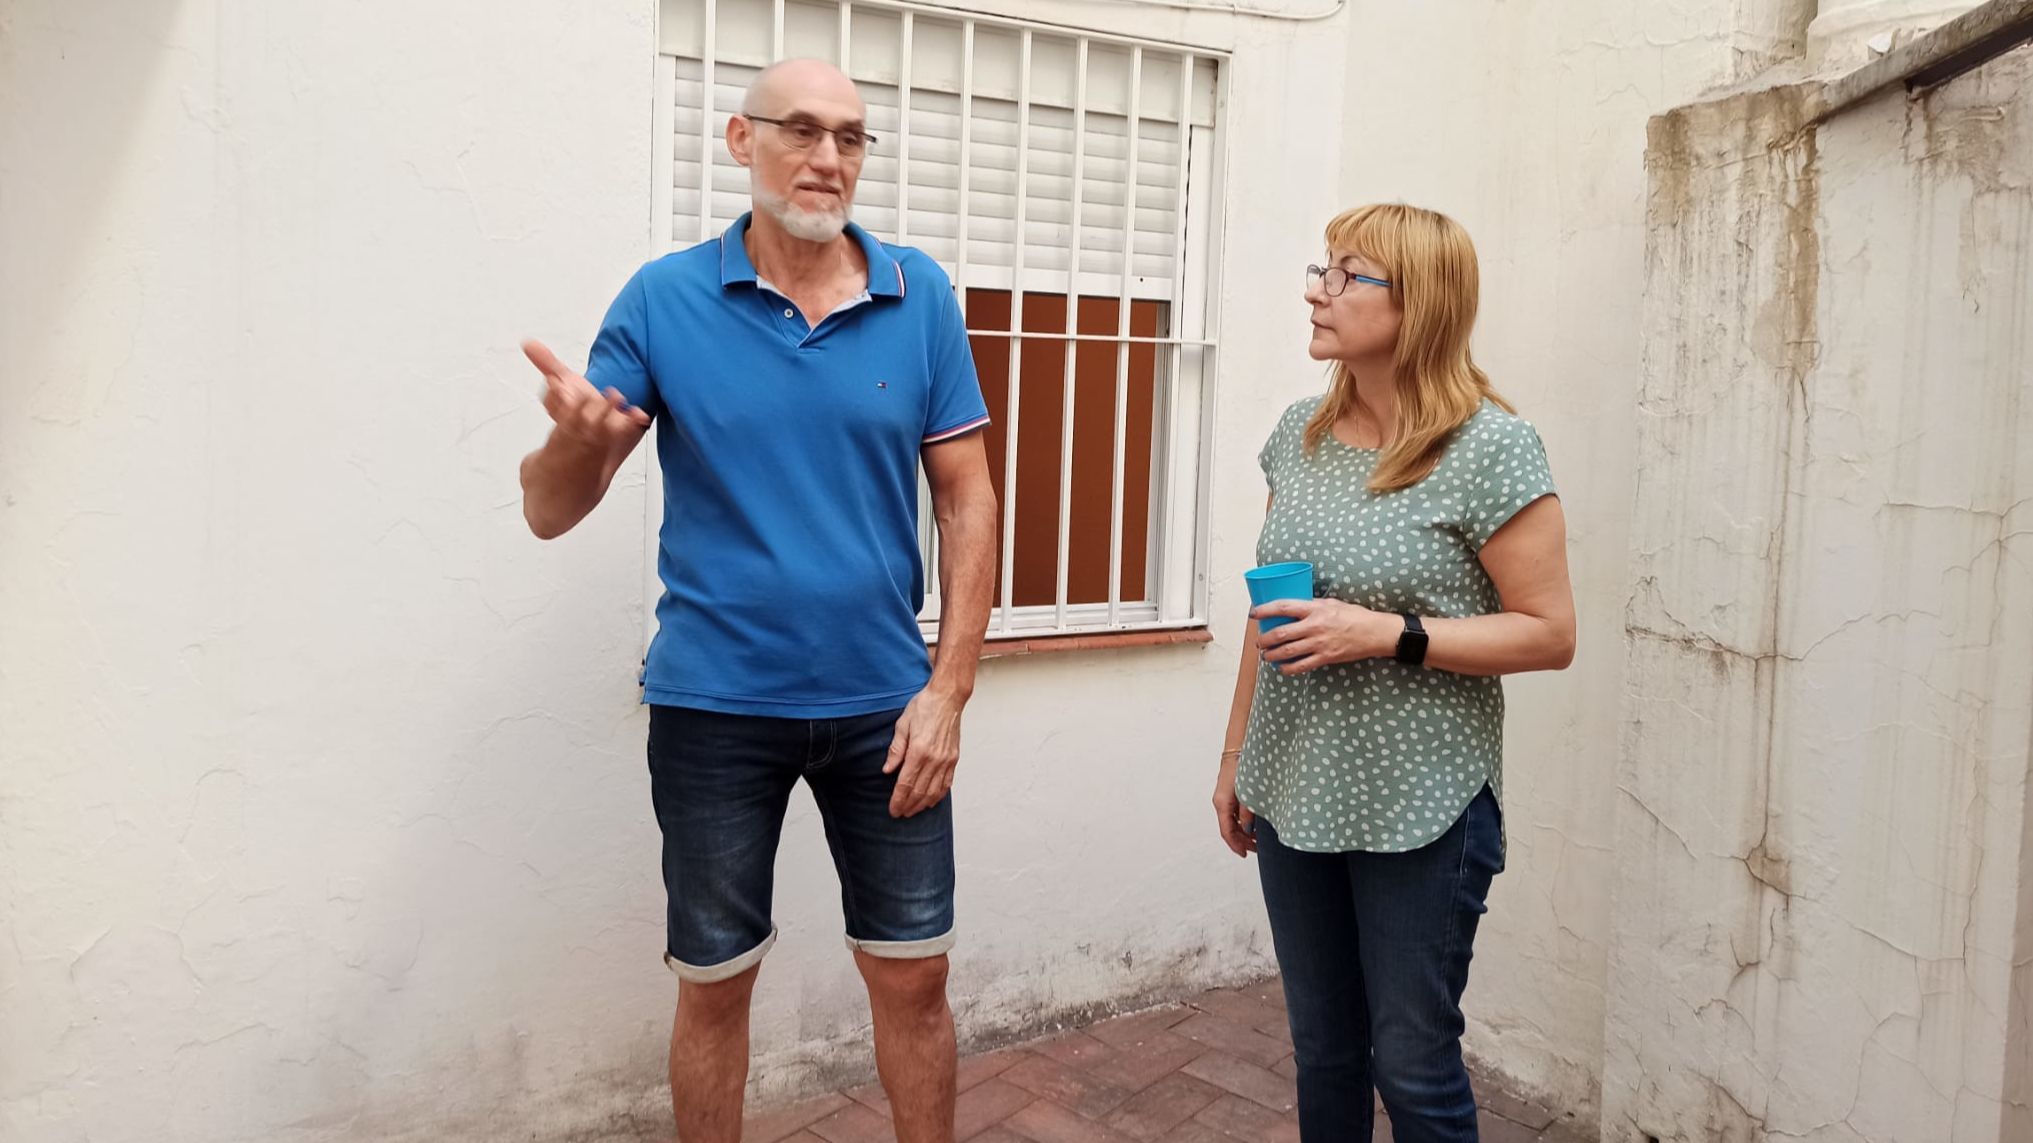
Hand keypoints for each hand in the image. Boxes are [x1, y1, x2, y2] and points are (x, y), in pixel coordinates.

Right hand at [524, 339, 649, 450]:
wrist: (590, 441)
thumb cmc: (575, 407)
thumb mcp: (561, 382)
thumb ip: (546, 362)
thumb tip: (527, 342)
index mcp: (567, 410)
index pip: (555, 403)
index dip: (554, 396)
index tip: (555, 381)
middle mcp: (582, 421)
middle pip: (578, 415)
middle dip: (582, 402)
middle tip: (584, 390)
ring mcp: (602, 428)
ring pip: (602, 422)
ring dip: (608, 409)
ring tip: (615, 394)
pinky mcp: (621, 430)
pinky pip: (628, 427)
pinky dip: (634, 419)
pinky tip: (639, 413)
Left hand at [883, 685, 964, 817]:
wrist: (948, 697)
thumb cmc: (924, 707)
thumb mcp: (903, 725)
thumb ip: (896, 750)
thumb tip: (887, 770)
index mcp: (919, 751)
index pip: (906, 784)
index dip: (898, 800)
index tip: (893, 810)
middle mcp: (934, 759)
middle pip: (919, 791)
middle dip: (908, 806)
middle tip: (900, 814)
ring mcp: (946, 760)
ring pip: (934, 791)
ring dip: (922, 804)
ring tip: (913, 811)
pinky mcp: (954, 758)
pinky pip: (946, 783)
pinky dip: (938, 795)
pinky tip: (931, 801)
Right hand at [1213, 751, 1254, 856]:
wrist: (1240, 747)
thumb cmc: (1244, 767)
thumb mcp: (1249, 793)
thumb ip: (1248, 813)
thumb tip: (1249, 829)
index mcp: (1222, 803)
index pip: (1227, 831)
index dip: (1236, 845)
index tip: (1246, 854)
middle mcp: (1220, 802)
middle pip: (1228, 828)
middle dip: (1242, 840)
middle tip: (1257, 848)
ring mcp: (1223, 797)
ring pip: (1231, 821)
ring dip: (1243, 831)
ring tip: (1258, 838)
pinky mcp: (1229, 793)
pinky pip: (1233, 813)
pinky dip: (1242, 821)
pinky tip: (1254, 823)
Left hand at [1251, 598, 1395, 674]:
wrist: (1374, 633)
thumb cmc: (1354, 616)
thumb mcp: (1331, 603)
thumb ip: (1312, 606)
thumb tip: (1293, 608)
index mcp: (1315, 609)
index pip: (1283, 607)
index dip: (1265, 610)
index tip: (1254, 614)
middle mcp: (1314, 626)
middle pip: (1281, 633)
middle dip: (1264, 639)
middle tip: (1258, 642)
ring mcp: (1319, 644)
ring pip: (1287, 652)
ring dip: (1271, 655)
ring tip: (1265, 655)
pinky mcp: (1325, 657)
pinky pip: (1301, 666)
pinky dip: (1288, 668)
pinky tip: (1281, 668)